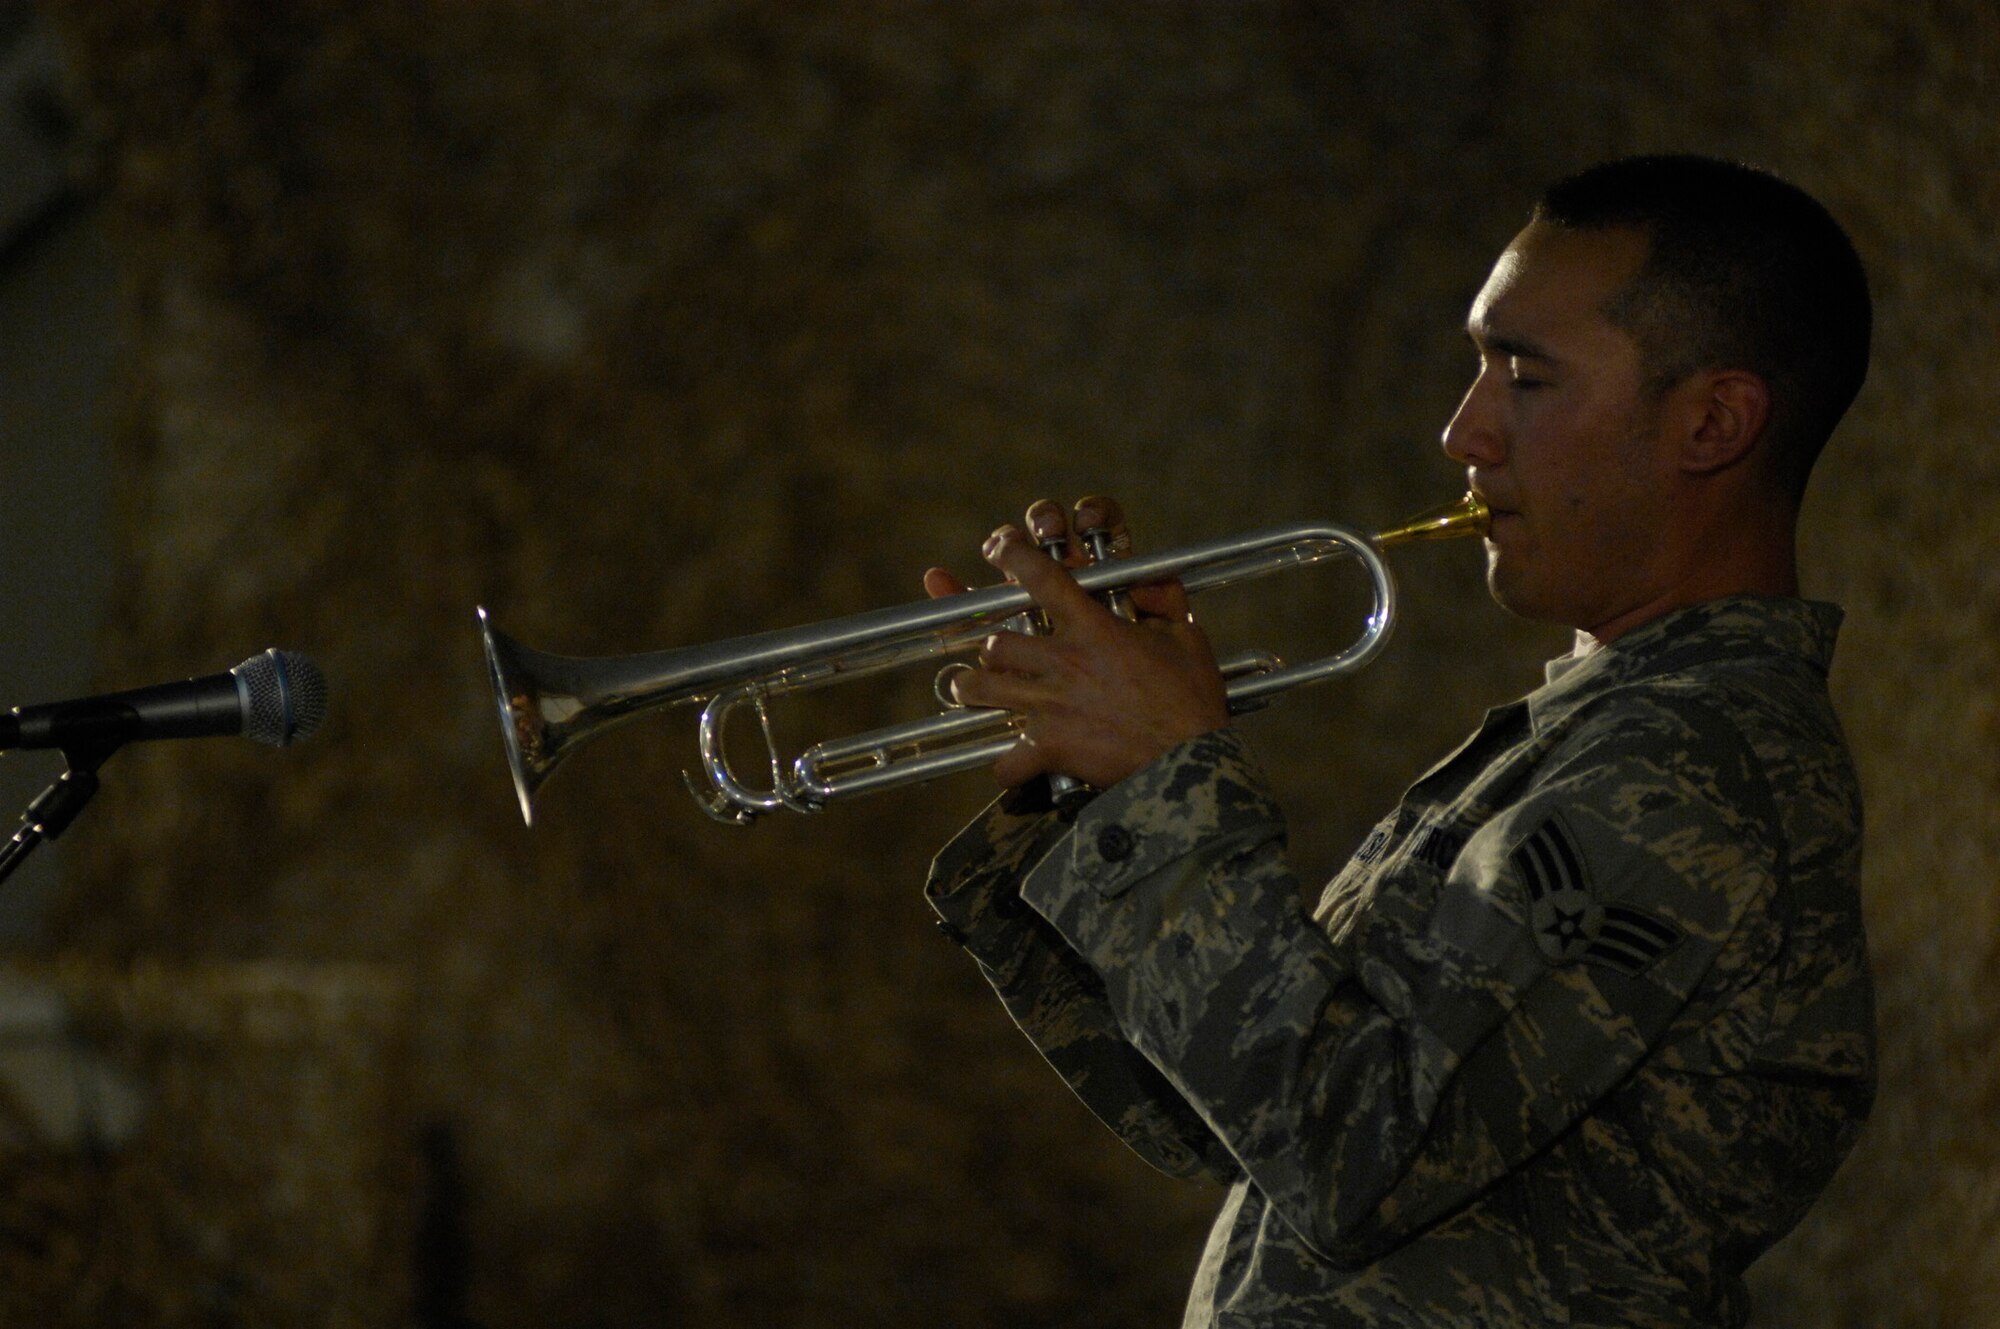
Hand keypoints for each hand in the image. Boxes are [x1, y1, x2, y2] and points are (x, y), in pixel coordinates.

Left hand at [924, 497, 1229, 789]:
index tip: (998, 547)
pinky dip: (1008, 765)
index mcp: (1093, 629)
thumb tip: (1144, 581)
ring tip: (971, 690)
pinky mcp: (1050, 748)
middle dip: (989, 646)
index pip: (1043, 579)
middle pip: (995, 642)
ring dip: (973, 689)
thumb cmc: (1191, 698)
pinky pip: (1008, 760)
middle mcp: (1063, 662)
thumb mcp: (1185, 637)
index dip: (1013, 557)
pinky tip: (1012, 764)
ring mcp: (1051, 706)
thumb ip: (1163, 600)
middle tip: (994, 652)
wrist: (1190, 758)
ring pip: (982, 689)